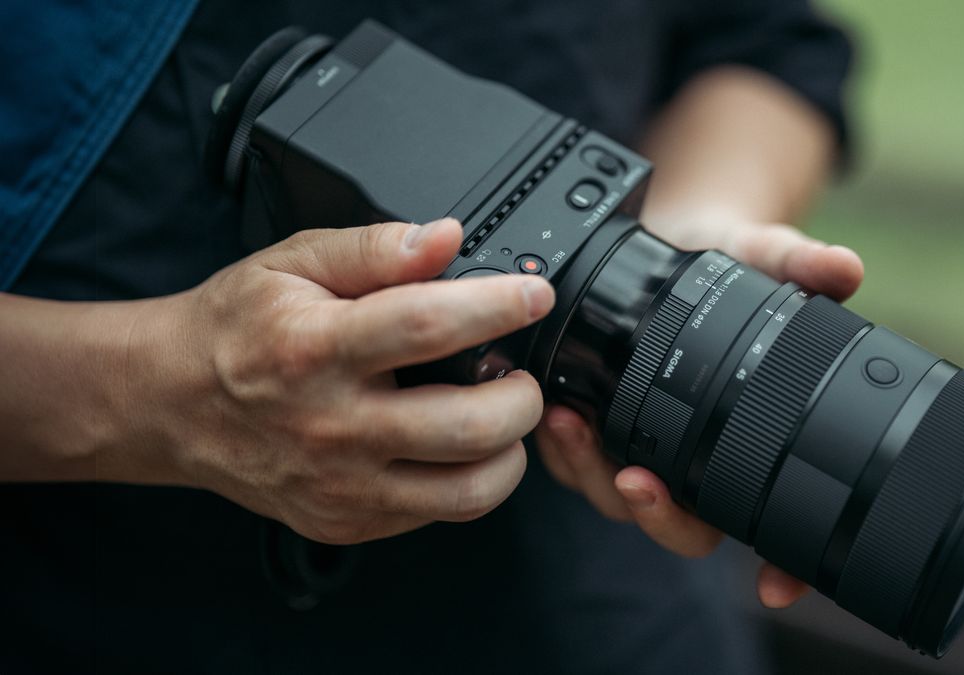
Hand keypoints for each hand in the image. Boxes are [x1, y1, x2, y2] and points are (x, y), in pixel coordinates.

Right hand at [119, 218, 553, 544]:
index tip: (534, 295)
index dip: (497, 307)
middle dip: (521, 395)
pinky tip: (453, 444)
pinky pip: (438, 512)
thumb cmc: (235, 330)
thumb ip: (373, 249)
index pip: (428, 325)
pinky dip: (467, 479)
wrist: (172, 404)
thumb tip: (442, 237)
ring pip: (468, 491)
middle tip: (517, 371)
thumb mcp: (293, 263)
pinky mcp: (348, 521)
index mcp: (316, 349)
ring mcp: (341, 485)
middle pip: (468, 426)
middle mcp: (331, 426)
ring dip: (509, 451)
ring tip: (498, 415)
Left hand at [535, 217, 862, 607]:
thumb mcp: (766, 255)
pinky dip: (563, 448)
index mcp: (757, 440)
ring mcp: (650, 450)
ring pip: (619, 500)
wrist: (686, 245)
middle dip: (657, 515)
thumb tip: (843, 267)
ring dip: (592, 473)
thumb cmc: (735, 267)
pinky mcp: (600, 431)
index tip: (770, 584)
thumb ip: (800, 264)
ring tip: (571, 422)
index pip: (780, 523)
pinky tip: (557, 410)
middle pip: (686, 528)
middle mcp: (704, 460)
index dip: (785, 567)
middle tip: (633, 478)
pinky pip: (577, 465)